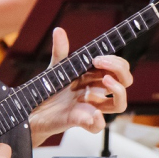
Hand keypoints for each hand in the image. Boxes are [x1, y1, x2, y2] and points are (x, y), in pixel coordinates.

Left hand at [28, 26, 131, 144]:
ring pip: (120, 104)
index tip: (97, 58)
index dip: (115, 62)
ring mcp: (91, 107)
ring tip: (106, 80)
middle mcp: (97, 92)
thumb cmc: (49, 90)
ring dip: (119, 91)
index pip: (118, 69)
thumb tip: (59, 30)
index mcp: (94, 78)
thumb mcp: (55, 68)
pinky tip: (94, 113)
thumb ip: (60, 51)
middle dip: (119, 70)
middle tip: (100, 64)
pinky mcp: (81, 121)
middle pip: (125, 82)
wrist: (34, 110)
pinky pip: (98, 126)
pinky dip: (99, 121)